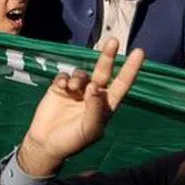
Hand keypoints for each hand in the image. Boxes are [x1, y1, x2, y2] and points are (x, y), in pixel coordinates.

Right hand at [16, 38, 144, 176]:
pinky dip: (64, 79)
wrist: (45, 144)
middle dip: (108, 56)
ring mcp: (76, 91)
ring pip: (82, 73)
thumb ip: (94, 109)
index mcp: (105, 106)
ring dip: (79, 77)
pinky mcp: (60, 88)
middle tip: (113, 41)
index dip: (131, 69)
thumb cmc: (72, 141)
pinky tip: (61, 88)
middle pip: (104, 71)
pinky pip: (64, 76)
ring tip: (72, 88)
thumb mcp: (88, 130)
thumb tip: (96, 88)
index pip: (121, 85)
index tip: (139, 52)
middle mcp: (93, 95)